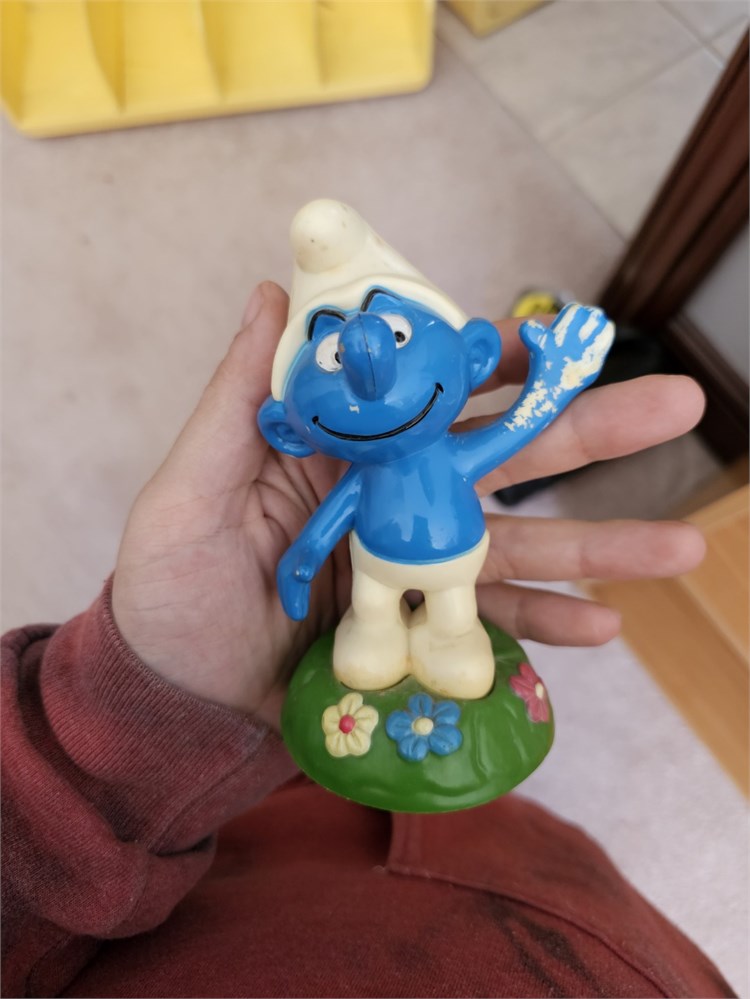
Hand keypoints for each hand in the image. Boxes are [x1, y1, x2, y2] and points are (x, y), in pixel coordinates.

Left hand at [113, 284, 705, 726]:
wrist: (175, 702)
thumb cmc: (168, 593)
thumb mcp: (189, 492)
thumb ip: (238, 400)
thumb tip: (271, 292)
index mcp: (347, 455)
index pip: (435, 397)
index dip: (498, 366)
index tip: (559, 341)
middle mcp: (395, 503)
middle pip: (505, 462)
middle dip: (591, 435)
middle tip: (677, 407)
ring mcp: (414, 571)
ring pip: (521, 548)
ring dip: (601, 547)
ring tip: (680, 548)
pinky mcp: (419, 634)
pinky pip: (493, 628)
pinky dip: (547, 629)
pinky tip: (603, 628)